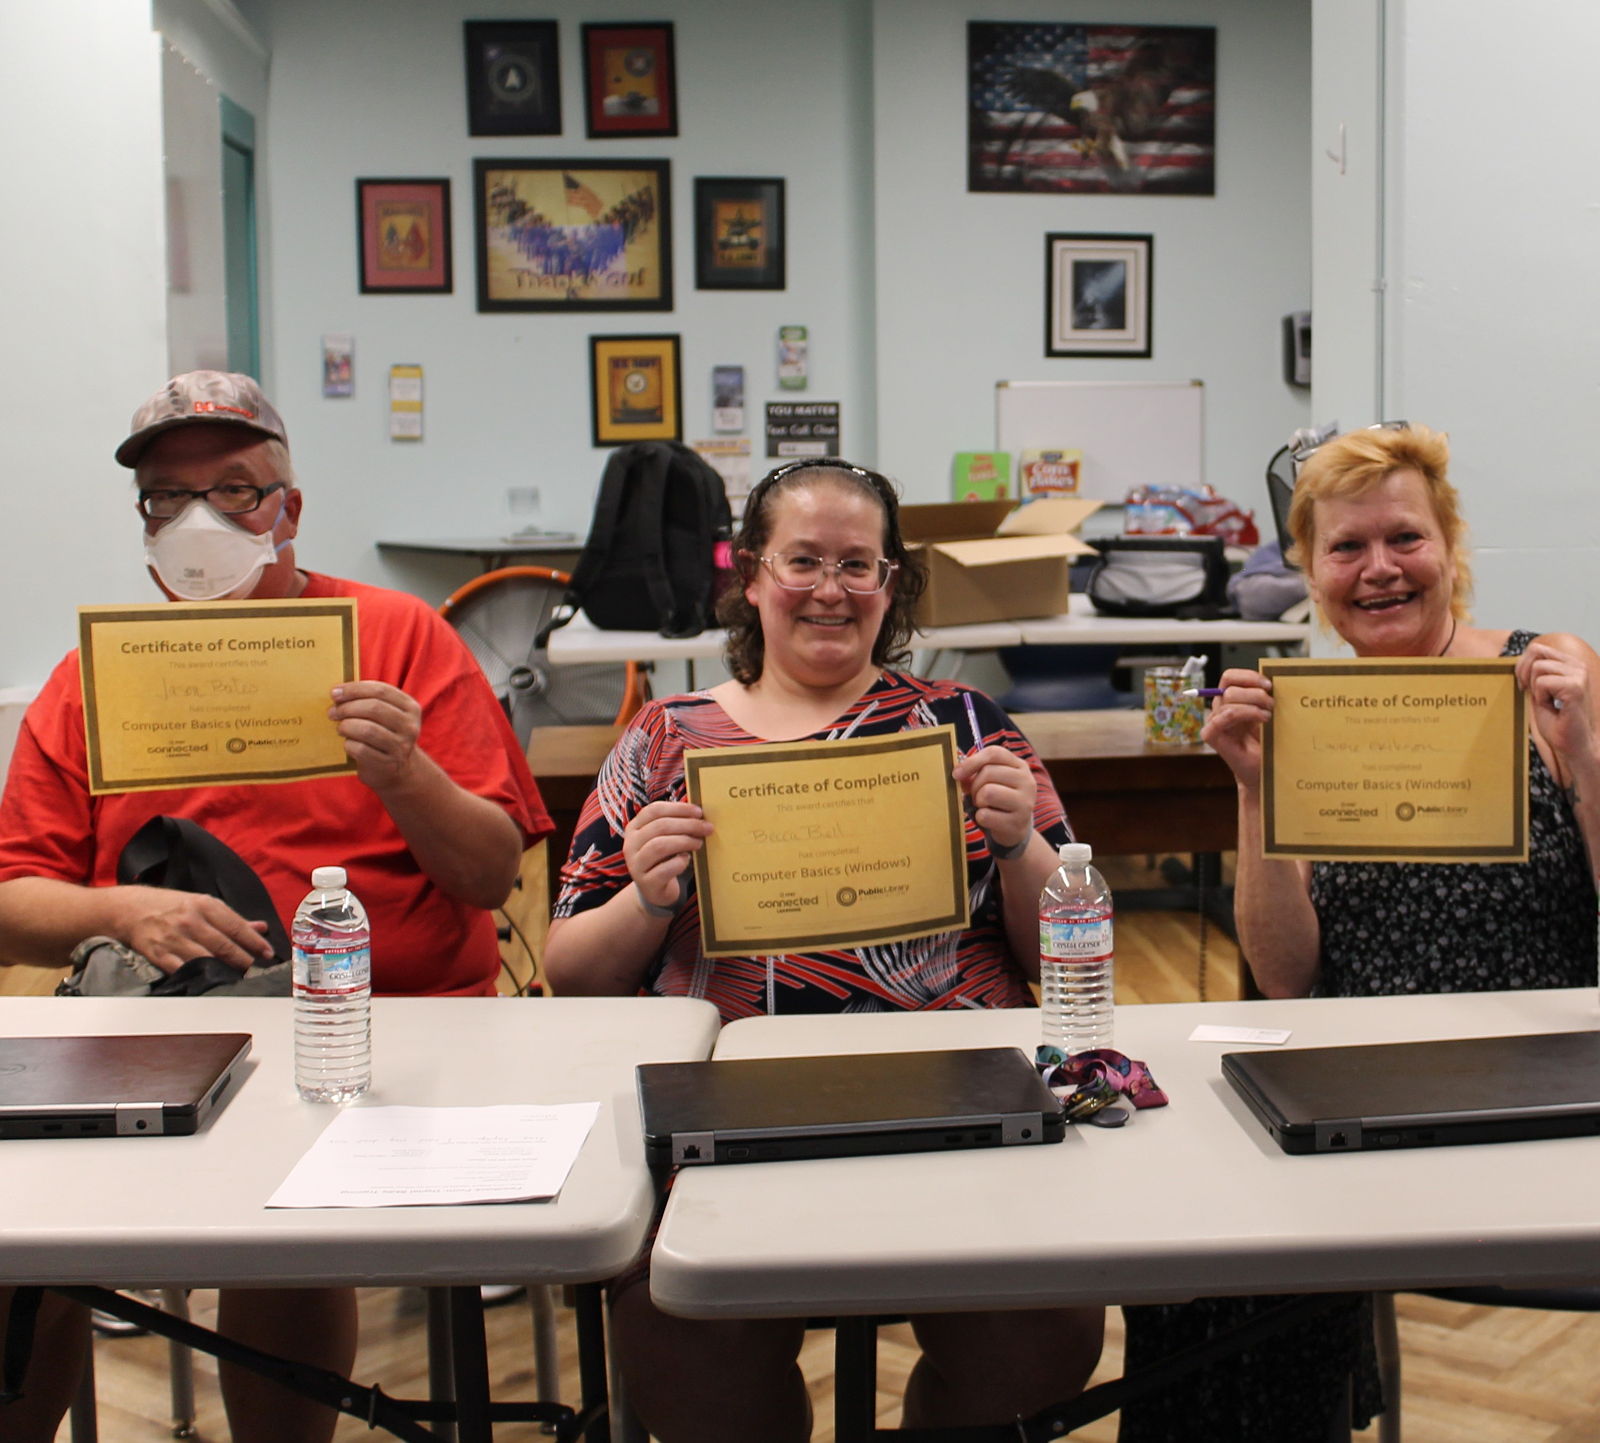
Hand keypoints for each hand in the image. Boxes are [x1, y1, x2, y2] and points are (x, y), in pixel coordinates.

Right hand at [111, 885, 272, 974]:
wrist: (128, 909)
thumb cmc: (169, 906)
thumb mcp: (202, 903)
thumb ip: (232, 918)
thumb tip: (260, 928)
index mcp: (204, 905)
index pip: (236, 926)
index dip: (255, 942)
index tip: (268, 954)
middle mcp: (190, 921)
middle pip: (224, 945)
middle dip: (243, 960)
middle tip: (257, 971)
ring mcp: (173, 938)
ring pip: (205, 959)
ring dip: (224, 971)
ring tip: (239, 979)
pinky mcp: (158, 954)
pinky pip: (182, 969)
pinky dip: (197, 977)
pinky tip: (210, 982)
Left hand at [329, 681, 421, 791]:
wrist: (399, 771)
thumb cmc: (385, 735)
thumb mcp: (387, 715)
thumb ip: (369, 700)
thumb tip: (337, 692)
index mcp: (410, 708)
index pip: (381, 690)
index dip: (354, 689)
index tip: (335, 692)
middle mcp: (409, 726)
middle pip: (374, 708)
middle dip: (347, 708)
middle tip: (332, 712)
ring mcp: (400, 746)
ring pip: (367, 729)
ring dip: (346, 726)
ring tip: (340, 728)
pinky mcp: (388, 764)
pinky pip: (361, 749)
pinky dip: (349, 744)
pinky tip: (348, 744)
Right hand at [623, 801, 712, 910]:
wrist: (655, 890)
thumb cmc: (664, 858)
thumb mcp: (664, 838)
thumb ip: (675, 823)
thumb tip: (698, 812)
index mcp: (635, 828)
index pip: (654, 810)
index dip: (678, 809)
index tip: (699, 812)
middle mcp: (631, 844)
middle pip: (659, 826)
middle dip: (688, 825)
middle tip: (707, 828)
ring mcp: (636, 865)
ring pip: (660, 846)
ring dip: (684, 842)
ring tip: (699, 843)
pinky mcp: (646, 883)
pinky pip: (664, 870)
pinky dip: (679, 863)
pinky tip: (687, 860)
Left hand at [953, 745, 1036, 853]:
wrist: (1015, 830)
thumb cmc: (998, 801)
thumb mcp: (991, 781)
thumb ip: (976, 772)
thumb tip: (958, 772)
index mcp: (1020, 766)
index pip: (994, 753)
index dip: (972, 761)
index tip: (957, 773)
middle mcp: (1027, 781)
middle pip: (988, 772)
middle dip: (974, 786)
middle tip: (977, 796)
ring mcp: (1025, 803)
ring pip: (987, 792)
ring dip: (978, 801)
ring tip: (984, 806)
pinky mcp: (1017, 823)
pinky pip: (985, 815)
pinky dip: (980, 818)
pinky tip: (989, 820)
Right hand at [1201, 668, 1275, 790]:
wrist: (1265, 771)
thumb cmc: (1268, 745)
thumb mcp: (1270, 714)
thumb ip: (1266, 697)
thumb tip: (1277, 679)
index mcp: (1232, 700)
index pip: (1230, 677)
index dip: (1248, 676)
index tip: (1269, 684)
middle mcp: (1221, 709)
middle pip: (1230, 686)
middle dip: (1256, 692)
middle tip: (1273, 703)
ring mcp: (1215, 722)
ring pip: (1229, 698)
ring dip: (1254, 703)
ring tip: (1269, 714)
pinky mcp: (1212, 735)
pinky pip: (1223, 716)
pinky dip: (1245, 713)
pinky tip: (1262, 720)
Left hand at [1516, 639, 1598, 771]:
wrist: (1572, 743)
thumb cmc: (1556, 720)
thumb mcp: (1540, 691)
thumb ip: (1534, 673)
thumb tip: (1518, 658)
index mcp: (1570, 663)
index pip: (1537, 648)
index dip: (1522, 665)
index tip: (1525, 685)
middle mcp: (1578, 665)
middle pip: (1536, 652)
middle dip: (1525, 673)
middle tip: (1531, 693)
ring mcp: (1579, 674)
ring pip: (1538, 667)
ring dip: (1535, 689)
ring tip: (1548, 702)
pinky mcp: (1576, 687)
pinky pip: (1542, 683)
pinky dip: (1540, 697)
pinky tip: (1553, 707)